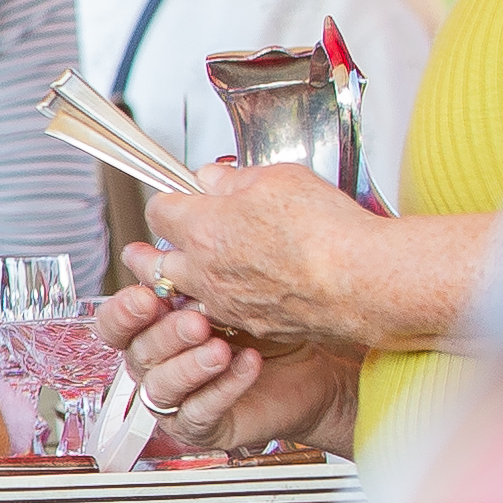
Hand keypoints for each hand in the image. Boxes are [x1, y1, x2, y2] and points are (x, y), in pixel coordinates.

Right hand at [97, 271, 360, 454]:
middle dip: (167, 336)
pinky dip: (223, 388)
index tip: (146, 298)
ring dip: (190, 366)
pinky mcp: (201, 427)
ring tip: (221, 349)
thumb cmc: (265, 333)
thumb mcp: (224, 298)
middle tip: (196, 321)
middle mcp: (156, 368)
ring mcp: (175, 401)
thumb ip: (180, 280)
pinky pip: (200, 412)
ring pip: (162, 387)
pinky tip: (247, 365)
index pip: (115, 326)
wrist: (314, 372)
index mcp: (151, 333)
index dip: (124, 313)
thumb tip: (138, 254)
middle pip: (140, 354)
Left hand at [131, 163, 395, 349]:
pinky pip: (220, 315)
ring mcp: (227, 303)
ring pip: (184, 294)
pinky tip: (228, 296)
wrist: (363, 281)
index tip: (172, 199)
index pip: (160, 210)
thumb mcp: (278, 179)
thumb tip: (211, 178)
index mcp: (202, 228)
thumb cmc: (325, 228)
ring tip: (178, 276)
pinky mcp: (254, 325)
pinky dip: (216, 305)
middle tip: (139, 251)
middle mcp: (205, 271)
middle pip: (155, 262)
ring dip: (179, 283)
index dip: (166, 200)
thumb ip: (234, 179)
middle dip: (146, 253)